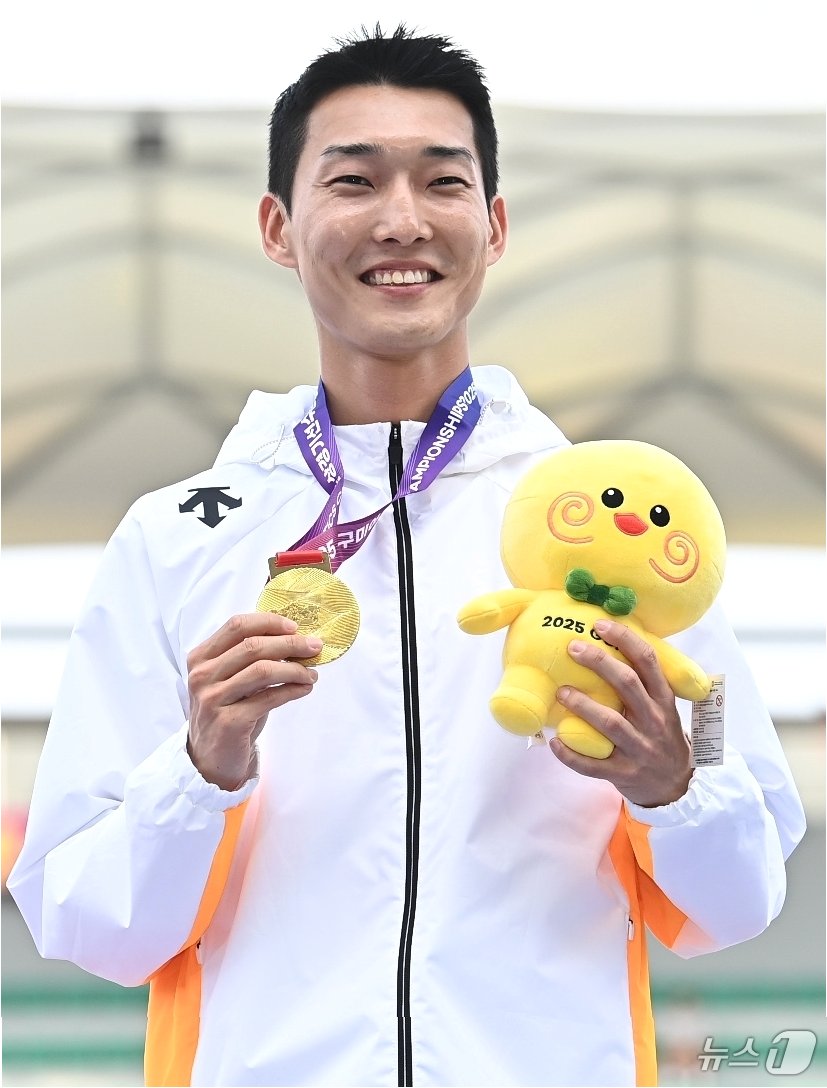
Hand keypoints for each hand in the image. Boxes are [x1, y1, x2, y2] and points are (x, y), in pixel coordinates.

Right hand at [187, 612, 321, 789]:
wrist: (211, 759)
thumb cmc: (227, 711)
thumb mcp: (230, 678)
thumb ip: (249, 657)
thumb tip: (295, 638)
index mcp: (200, 657)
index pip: (237, 626)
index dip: (269, 622)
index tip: (295, 627)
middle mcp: (202, 675)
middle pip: (253, 646)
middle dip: (290, 643)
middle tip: (315, 647)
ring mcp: (213, 699)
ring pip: (263, 670)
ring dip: (295, 669)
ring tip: (311, 673)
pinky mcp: (229, 722)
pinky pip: (269, 698)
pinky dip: (292, 690)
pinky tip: (305, 688)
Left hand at [549, 619, 692, 806]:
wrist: (676, 785)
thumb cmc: (660, 736)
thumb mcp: (662, 707)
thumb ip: (642, 683)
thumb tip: (604, 646)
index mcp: (663, 699)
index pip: (648, 661)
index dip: (625, 640)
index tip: (600, 625)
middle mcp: (654, 721)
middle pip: (628, 684)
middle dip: (599, 663)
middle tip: (572, 648)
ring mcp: (639, 749)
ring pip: (611, 723)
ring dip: (583, 706)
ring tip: (561, 692)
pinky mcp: (624, 774)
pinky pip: (594, 765)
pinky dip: (572, 754)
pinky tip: (555, 742)